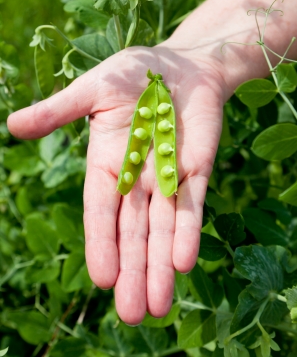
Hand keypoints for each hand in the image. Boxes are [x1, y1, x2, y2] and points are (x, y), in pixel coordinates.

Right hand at [7, 43, 226, 324]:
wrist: (183, 64)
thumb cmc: (134, 73)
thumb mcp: (93, 90)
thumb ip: (60, 111)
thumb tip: (13, 126)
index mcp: (106, 163)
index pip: (101, 211)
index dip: (102, 243)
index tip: (102, 279)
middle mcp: (135, 178)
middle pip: (133, 232)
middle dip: (134, 271)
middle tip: (134, 314)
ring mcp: (167, 176)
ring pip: (163, 228)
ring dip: (161, 265)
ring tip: (159, 306)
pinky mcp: (196, 170)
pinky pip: (192, 205)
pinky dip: (188, 232)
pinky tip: (184, 262)